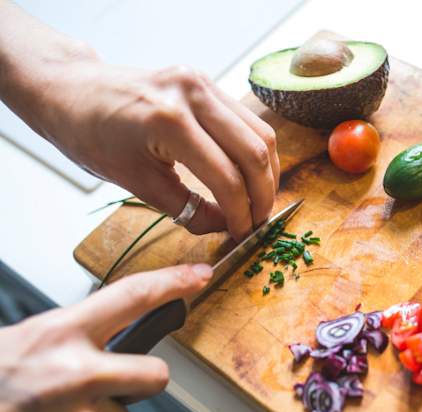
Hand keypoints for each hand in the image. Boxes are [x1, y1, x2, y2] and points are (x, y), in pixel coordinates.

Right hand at [0, 263, 211, 411]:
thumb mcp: (8, 345)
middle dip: (143, 380)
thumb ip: (51, 339)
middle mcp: (77, 376)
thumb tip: (81, 336)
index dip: (170, 283)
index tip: (197, 277)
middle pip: (154, 375)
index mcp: (56, 336)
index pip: (130, 297)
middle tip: (117, 383)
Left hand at [44, 60, 280, 240]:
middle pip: (254, 152)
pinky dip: (254, 150)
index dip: (241, 212)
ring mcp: (202, 82)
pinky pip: (246, 119)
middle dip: (263, 194)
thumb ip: (187, 208)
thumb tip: (225, 227)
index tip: (243, 234)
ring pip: (261, 133)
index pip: (226, 177)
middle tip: (258, 221)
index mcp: (169, 121)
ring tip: (258, 201)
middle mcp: (192, 94)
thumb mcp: (136, 182)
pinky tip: (249, 174)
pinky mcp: (205, 81)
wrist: (70, 90)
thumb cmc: (90, 135)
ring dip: (266, 172)